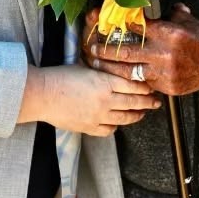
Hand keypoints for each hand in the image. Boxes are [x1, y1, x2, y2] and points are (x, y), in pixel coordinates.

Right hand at [21, 65, 159, 136]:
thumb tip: (117, 71)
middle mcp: (105, 100)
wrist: (42, 95)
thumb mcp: (86, 67)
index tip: (151, 89)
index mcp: (105, 82)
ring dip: (136, 116)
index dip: (145, 89)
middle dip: (148, 103)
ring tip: (142, 113)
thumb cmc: (60, 76)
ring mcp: (98, 116)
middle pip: (134, 103)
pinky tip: (117, 122)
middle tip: (155, 103)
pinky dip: (116, 126)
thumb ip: (103, 71)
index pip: (134, 86)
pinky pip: (110, 130)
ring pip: (125, 118)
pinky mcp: (89, 128)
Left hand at [83, 3, 198, 96]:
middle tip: (91, 48)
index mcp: (169, 33)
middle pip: (126, 52)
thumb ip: (170, 14)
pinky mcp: (168, 87)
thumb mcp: (188, 20)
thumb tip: (157, 5)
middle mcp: (164, 53)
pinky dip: (134, 78)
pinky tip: (121, 76)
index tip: (107, 25)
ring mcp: (165, 72)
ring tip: (98, 64)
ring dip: (112, 68)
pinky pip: (146, 82)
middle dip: (106, 51)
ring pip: (131, 71)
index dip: (120, 27)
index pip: (137, 28)